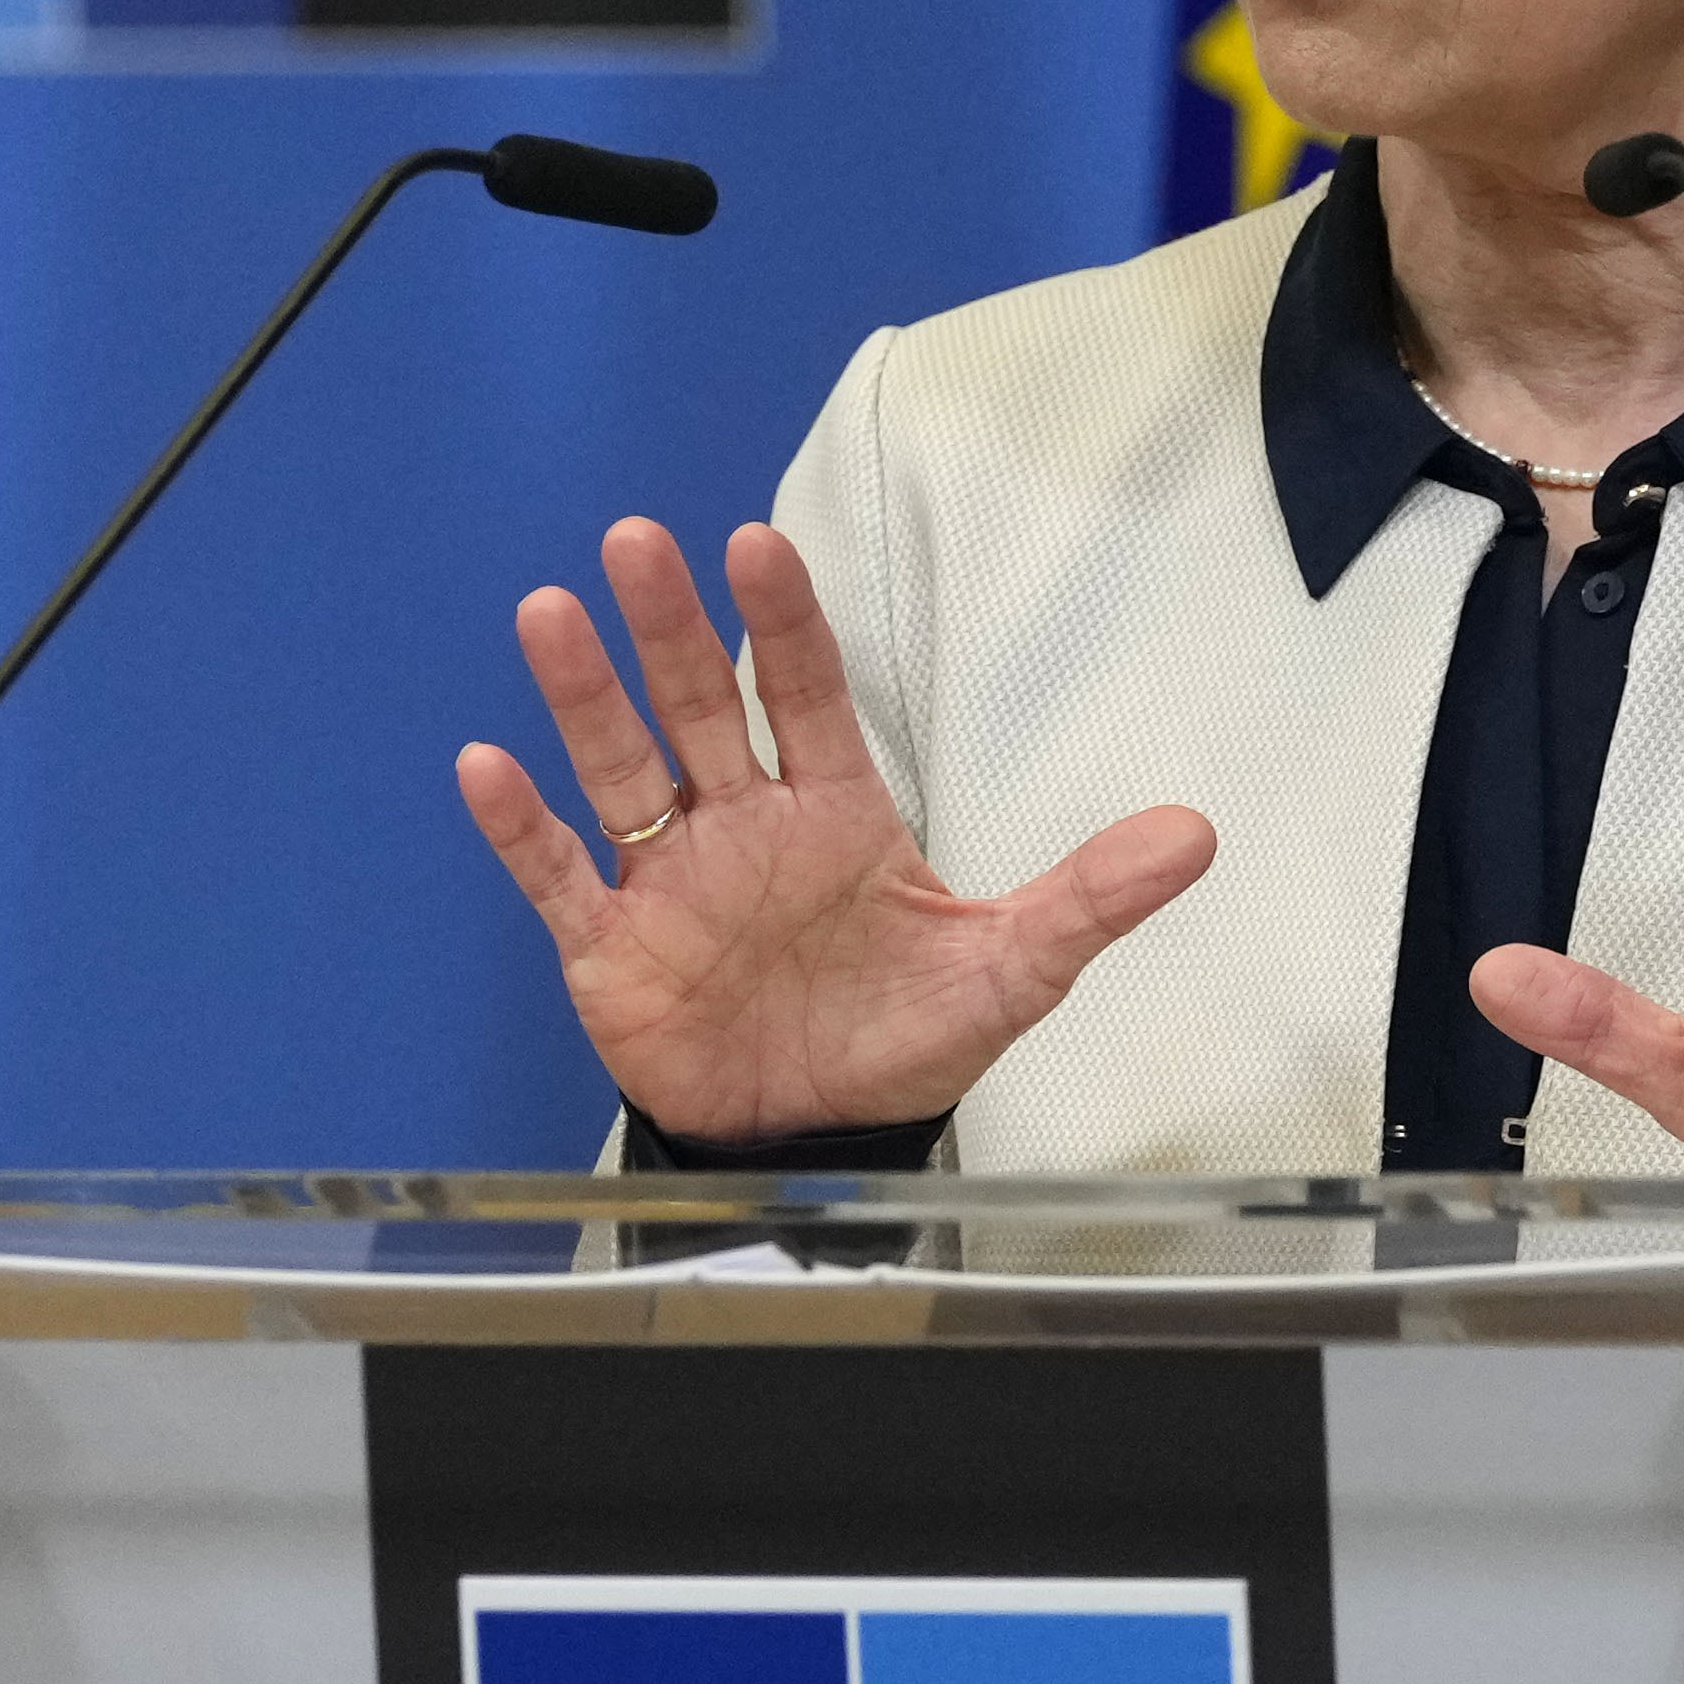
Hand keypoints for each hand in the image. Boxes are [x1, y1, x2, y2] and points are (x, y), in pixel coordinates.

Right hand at [455, 518, 1219, 1141]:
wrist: (820, 1140)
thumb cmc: (901, 1041)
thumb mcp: (1008, 972)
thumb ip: (1088, 900)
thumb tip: (1196, 836)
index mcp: (835, 813)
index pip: (807, 696)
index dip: (783, 624)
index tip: (758, 546)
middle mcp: (743, 826)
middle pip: (700, 707)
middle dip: (671, 629)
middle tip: (639, 543)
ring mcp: (670, 882)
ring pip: (619, 768)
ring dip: (584, 697)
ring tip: (549, 614)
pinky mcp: (612, 949)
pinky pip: (559, 874)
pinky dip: (522, 827)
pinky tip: (487, 766)